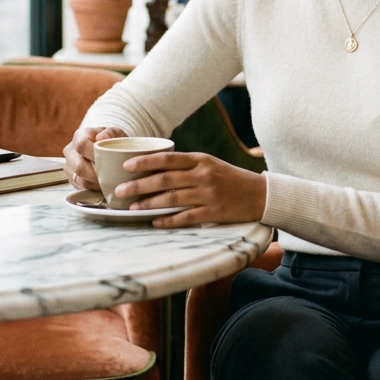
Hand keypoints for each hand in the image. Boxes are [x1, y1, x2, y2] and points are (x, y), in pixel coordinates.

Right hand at [64, 125, 125, 190]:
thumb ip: (110, 133)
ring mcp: (69, 165)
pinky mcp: (71, 177)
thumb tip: (101, 137)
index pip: (81, 145)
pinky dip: (93, 188)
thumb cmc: (110, 139)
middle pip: (78, 166)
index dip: (94, 155)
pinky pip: (80, 187)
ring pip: (79, 179)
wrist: (104, 147)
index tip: (108, 161)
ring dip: (96, 183)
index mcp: (79, 136)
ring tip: (108, 181)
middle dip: (96, 174)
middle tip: (110, 177)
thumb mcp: (115, 133)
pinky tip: (102, 184)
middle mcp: (70, 151)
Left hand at [115, 150, 266, 229]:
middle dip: (139, 185)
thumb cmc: (230, 178)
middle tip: (119, 190)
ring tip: (132, 208)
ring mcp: (209, 195)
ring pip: (172, 199)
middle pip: (165, 180)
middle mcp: (204, 175)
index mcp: (201, 160)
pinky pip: (186, 217)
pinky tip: (154, 222)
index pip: (168, 158)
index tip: (126, 166)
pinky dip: (168, 220)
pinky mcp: (214, 213)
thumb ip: (187, 166)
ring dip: (149, 204)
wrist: (260, 195)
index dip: (145, 162)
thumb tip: (154, 169)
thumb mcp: (210, 164)